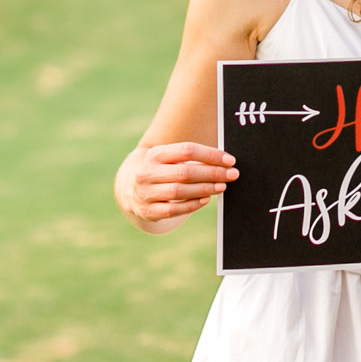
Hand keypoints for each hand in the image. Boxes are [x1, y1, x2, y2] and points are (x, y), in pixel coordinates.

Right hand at [121, 141, 236, 232]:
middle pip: (185, 172)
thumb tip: (224, 162)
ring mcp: (145, 193)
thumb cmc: (159, 169)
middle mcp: (147, 173)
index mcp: (155, 154)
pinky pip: (174, 210)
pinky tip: (206, 199)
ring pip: (180, 191)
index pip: (187, 150)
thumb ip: (191, 158)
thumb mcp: (168, 158)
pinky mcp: (148, 211)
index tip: (230, 160)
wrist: (128, 188)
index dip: (211, 155)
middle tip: (232, 174)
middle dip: (213, 173)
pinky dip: (192, 205)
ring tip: (222, 186)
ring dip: (205, 189)